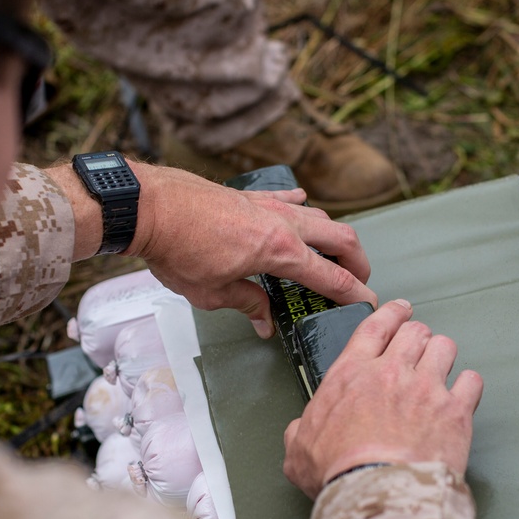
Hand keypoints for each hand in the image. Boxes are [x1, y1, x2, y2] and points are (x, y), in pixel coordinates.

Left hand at [129, 164, 377, 337]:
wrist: (150, 206)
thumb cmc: (177, 249)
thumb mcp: (213, 293)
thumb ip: (247, 305)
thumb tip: (265, 322)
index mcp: (280, 252)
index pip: (331, 276)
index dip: (354, 293)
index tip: (368, 303)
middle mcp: (283, 223)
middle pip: (340, 237)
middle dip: (358, 260)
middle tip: (360, 279)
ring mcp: (268, 205)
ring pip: (317, 216)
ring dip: (332, 235)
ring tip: (332, 253)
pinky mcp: (250, 196)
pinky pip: (287, 199)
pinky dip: (301, 206)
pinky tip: (303, 205)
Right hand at [283, 300, 483, 497]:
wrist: (378, 494)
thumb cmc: (339, 473)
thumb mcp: (299, 450)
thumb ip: (300, 432)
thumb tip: (299, 432)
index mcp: (351, 375)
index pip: (374, 327)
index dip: (390, 314)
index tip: (399, 311)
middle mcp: (391, 373)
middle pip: (413, 332)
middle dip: (417, 336)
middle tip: (418, 345)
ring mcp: (426, 389)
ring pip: (444, 348)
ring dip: (442, 355)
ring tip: (440, 369)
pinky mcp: (455, 411)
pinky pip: (472, 382)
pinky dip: (468, 386)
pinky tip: (462, 395)